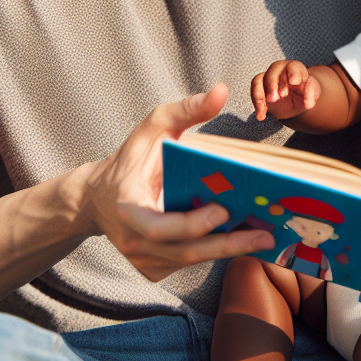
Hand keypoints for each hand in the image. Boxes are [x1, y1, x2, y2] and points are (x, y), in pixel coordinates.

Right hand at [86, 83, 274, 280]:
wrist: (98, 198)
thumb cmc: (130, 160)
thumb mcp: (152, 128)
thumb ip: (186, 110)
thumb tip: (221, 92)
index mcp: (128, 208)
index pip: (159, 226)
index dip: (191, 223)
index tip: (223, 210)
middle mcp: (133, 241)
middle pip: (185, 251)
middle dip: (227, 244)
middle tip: (263, 235)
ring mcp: (143, 260)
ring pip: (190, 260)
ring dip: (228, 251)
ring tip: (263, 238)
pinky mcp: (153, 269)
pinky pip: (187, 263)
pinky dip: (214, 253)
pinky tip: (242, 242)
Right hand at [251, 60, 321, 121]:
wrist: (297, 100)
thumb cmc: (305, 93)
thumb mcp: (313, 93)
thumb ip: (311, 93)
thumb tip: (308, 102)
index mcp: (295, 69)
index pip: (293, 66)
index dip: (293, 73)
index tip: (293, 83)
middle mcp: (280, 70)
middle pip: (273, 71)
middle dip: (273, 84)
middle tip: (277, 98)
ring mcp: (268, 78)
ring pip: (258, 80)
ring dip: (260, 93)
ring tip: (266, 107)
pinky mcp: (261, 88)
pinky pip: (254, 92)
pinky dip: (257, 104)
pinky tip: (261, 116)